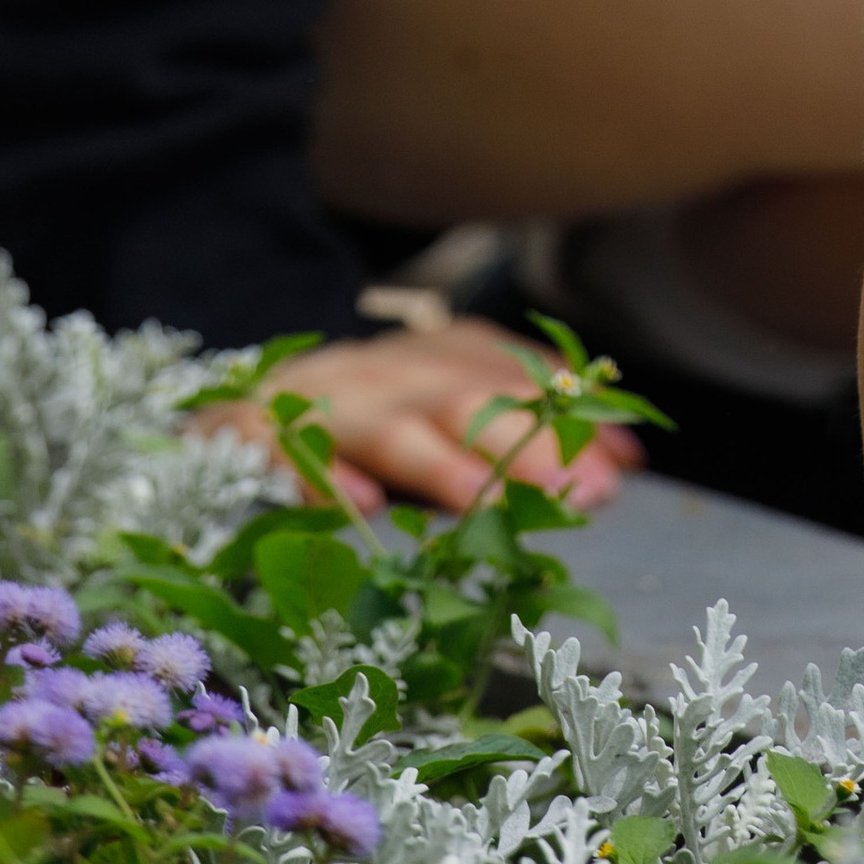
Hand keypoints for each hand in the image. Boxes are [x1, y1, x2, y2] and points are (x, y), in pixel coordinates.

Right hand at [197, 321, 642, 518]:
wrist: (233, 404)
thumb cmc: (366, 421)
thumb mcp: (448, 413)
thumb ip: (531, 430)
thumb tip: (629, 460)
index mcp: (431, 357)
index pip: (510, 381)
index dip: (565, 422)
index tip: (618, 473)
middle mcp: (383, 370)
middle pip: (459, 399)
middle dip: (522, 445)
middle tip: (578, 496)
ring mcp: (320, 402)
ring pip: (387, 427)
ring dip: (437, 464)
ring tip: (483, 504)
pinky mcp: (254, 438)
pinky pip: (290, 456)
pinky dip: (326, 478)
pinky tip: (363, 506)